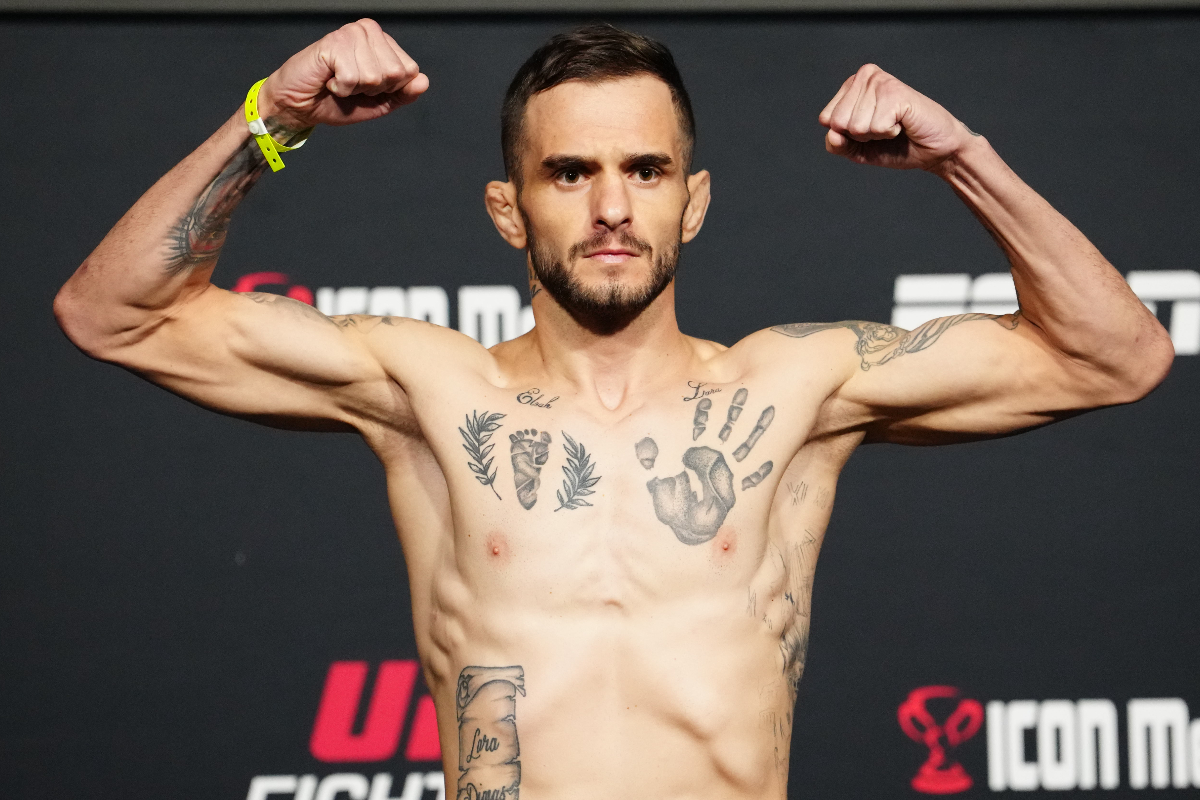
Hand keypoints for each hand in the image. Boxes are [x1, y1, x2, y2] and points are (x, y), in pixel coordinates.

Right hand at [255, 18, 427, 129]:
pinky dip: (340, 88)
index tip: (367, 87)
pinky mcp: (333, 42)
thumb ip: (403, 94)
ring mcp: (351, 34)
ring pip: (375, 77)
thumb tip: (423, 81)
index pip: (410, 71)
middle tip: (352, 84)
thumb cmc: (336, 101)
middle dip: (374, 89)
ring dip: (354, 88)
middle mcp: (369, 31)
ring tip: (339, 81)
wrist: (300, 105)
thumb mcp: (379, 102)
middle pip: (396, 73)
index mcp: (382, 42)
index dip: (390, 89)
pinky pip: (353, 77)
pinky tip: (329, 80)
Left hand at [818, 64, 973, 171]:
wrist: (934, 151)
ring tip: (894, 124)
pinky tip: (902, 123)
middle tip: (884, 128)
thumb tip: (832, 134)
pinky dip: (889, 133)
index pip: (826, 119)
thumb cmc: (897, 146)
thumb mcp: (858, 150)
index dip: (847, 135)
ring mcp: (880, 82)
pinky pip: (875, 127)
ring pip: (856, 126)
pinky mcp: (895, 92)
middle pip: (838, 122)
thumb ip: (837, 145)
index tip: (870, 130)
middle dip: (860, 135)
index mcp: (852, 86)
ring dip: (877, 134)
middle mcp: (864, 76)